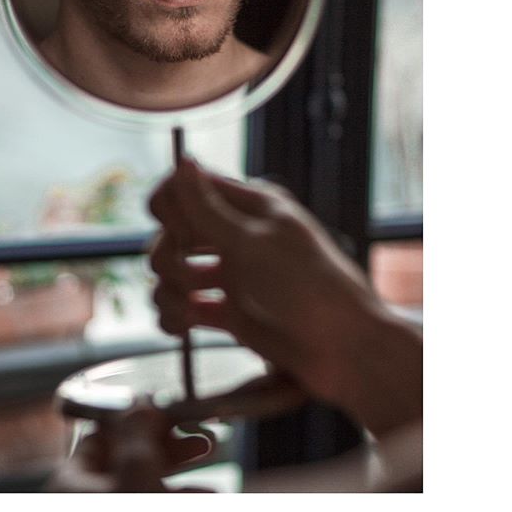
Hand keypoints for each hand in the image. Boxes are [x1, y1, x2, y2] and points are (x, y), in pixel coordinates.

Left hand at [45, 404, 212, 492]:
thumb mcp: (136, 478)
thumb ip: (139, 435)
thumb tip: (141, 398)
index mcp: (70, 483)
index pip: (104, 434)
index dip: (142, 418)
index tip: (177, 411)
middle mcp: (84, 503)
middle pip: (130, 462)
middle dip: (172, 452)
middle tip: (206, 442)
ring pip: (147, 492)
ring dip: (185, 487)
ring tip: (216, 490)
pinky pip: (153, 510)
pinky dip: (182, 503)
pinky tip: (210, 500)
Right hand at [149, 159, 421, 437]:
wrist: (343, 350)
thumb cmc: (307, 287)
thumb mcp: (252, 243)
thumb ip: (207, 208)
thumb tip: (182, 161)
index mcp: (248, 206)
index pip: (188, 188)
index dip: (170, 208)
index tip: (179, 232)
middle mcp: (236, 236)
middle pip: (173, 232)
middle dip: (167, 254)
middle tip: (185, 276)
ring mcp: (231, 275)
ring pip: (173, 272)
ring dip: (169, 291)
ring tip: (188, 311)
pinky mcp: (228, 312)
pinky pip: (182, 307)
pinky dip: (174, 317)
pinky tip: (183, 328)